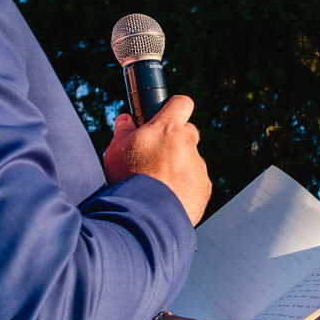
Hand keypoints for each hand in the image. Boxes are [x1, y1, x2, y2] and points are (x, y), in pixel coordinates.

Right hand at [103, 95, 211, 224]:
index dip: (173, 108)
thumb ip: (123, 131)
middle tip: (155, 155)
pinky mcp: (203, 188)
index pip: (181, 103)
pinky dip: (184, 187)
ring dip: (178, 167)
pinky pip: (195, 182)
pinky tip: (167, 197)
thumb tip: (125, 120)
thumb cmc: (129, 180)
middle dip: (174, 140)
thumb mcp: (116, 150)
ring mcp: (198, 167)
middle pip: (188, 132)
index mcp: (168, 128)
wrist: (146, 216)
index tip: (165, 116)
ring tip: (157, 184)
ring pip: (190, 160)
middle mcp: (188, 144)